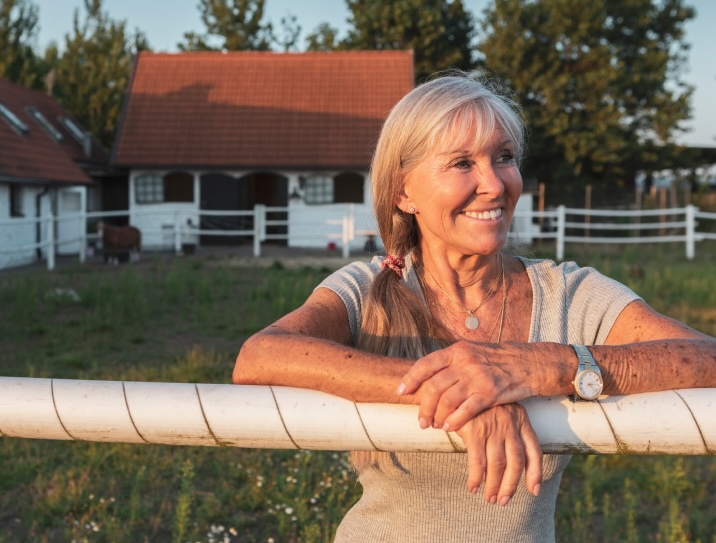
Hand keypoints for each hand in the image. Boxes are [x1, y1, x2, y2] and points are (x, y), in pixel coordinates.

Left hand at [398, 341, 537, 431]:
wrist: (527, 363)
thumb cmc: (496, 360)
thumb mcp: (471, 352)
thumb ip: (451, 362)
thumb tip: (427, 375)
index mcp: (457, 351)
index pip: (426, 364)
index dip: (410, 379)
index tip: (401, 392)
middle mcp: (465, 362)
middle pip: (434, 386)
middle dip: (424, 406)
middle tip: (421, 421)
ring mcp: (478, 377)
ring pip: (447, 400)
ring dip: (436, 416)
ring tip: (433, 426)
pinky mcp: (490, 393)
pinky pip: (466, 410)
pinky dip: (454, 421)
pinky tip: (449, 428)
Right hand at [455, 403, 542, 502]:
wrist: (456, 385)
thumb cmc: (477, 402)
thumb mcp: (499, 410)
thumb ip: (507, 430)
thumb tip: (511, 461)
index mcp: (520, 418)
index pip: (534, 451)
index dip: (535, 473)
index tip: (534, 490)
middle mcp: (510, 423)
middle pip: (516, 462)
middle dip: (510, 485)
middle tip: (503, 501)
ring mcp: (493, 427)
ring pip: (498, 465)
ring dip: (493, 485)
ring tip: (489, 498)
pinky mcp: (474, 430)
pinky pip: (478, 462)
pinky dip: (476, 478)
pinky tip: (473, 487)